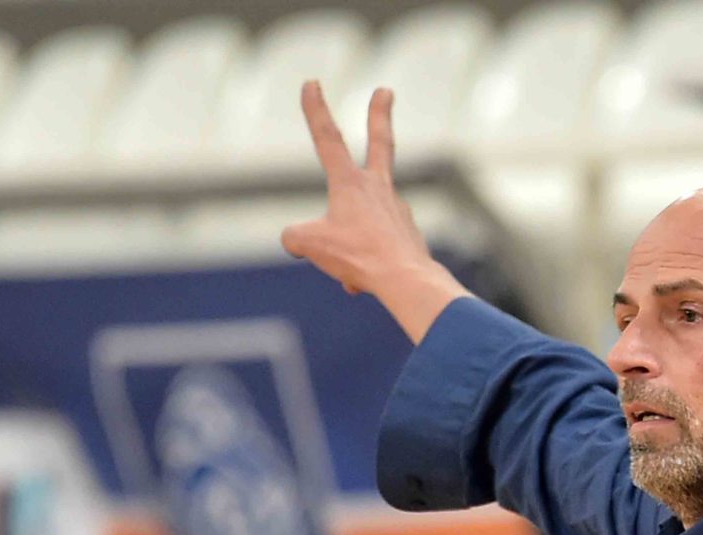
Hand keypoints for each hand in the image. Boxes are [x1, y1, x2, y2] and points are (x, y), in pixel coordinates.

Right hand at [281, 81, 466, 340]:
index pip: (327, 139)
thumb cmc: (359, 257)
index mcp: (351, 183)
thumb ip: (295, 235)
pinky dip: (363, 269)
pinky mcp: (408, 233)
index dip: (316, 111)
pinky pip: (374, 253)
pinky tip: (365, 284)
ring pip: (360, 230)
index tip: (312, 83)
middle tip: (385, 91)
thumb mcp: (310, 244)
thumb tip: (300, 240)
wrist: (407, 281)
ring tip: (351, 275)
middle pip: (381, 143)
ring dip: (348, 253)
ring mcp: (397, 209)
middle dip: (379, 114)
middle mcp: (378, 189)